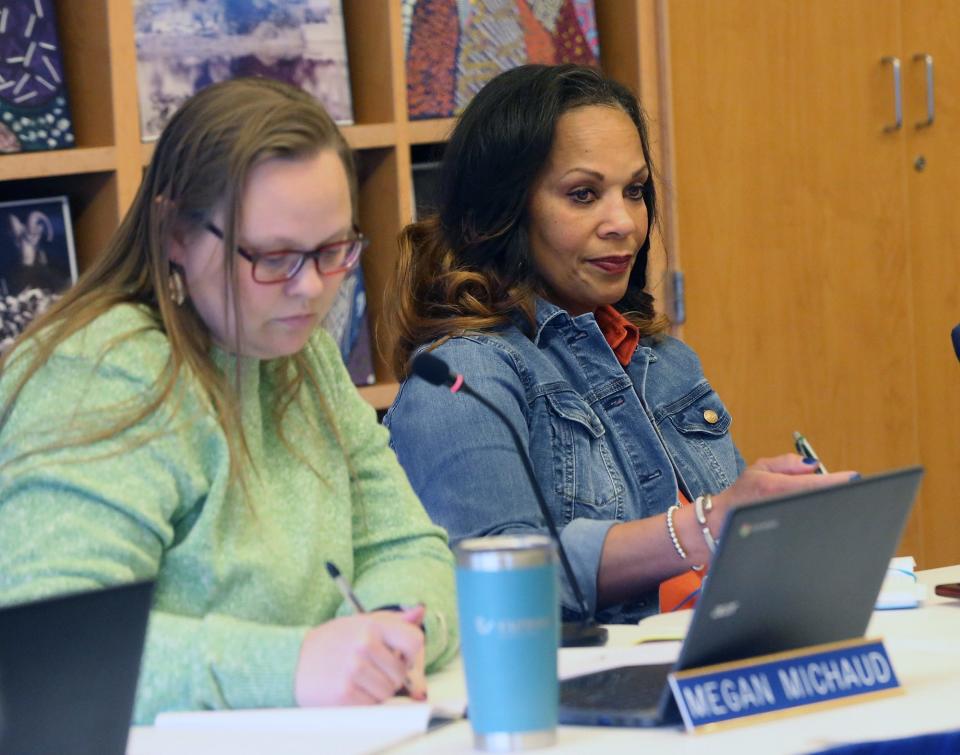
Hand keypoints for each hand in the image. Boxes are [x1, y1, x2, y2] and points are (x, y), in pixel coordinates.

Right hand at [294, 605, 426, 705]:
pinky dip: (364, 702)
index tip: (402, 658)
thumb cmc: (333, 641)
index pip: (414, 640)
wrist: (294, 660)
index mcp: (372, 625)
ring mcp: (353, 669)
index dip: (413, 654)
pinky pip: (371, 705)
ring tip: (359, 679)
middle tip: (372, 670)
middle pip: (401, 673)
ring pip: (387, 692)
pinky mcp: (343, 693)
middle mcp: (363, 645)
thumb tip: (420, 612)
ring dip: (377, 691)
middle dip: (391, 677)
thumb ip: (393, 621)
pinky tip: (350, 689)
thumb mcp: (361, 622)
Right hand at [713, 453, 857, 513]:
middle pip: (817, 499)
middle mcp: (778, 504)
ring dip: (828, 505)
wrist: (720, 523)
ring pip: (815, 514)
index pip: (812, 483)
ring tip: (832, 499)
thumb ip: (787, 463)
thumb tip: (813, 465)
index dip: (835, 481)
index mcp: (772, 487)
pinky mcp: (786, 535)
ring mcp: (782, 522)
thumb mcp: (759, 469)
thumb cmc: (740, 496)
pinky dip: (820, 517)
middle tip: (849, 487)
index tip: (852, 477)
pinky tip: (820, 513)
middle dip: (835, 493)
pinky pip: (809, 525)